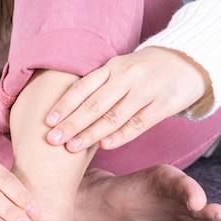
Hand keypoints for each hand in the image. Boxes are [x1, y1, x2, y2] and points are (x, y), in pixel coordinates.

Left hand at [44, 46, 209, 151]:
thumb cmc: (140, 71)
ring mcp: (146, 91)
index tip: (47, 121)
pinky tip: (103, 146)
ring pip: (114, 116)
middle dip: (71, 123)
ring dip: (90, 133)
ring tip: (71, 147)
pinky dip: (120, 135)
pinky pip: (138, 123)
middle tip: (51, 139)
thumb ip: (95, 87)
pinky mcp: (164, 105)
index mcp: (112, 68)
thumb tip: (60, 113)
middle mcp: (128, 77)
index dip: (64, 105)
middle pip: (95, 104)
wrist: (186, 61)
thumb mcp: (117, 69)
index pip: (83, 87)